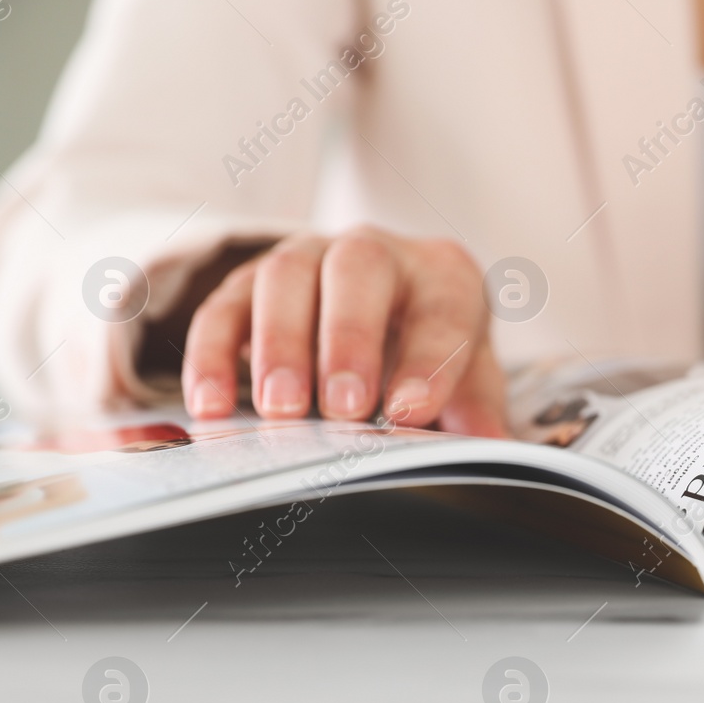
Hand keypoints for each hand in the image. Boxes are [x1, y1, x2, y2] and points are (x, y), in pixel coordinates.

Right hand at [181, 227, 506, 434]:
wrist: (383, 308)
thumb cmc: (430, 345)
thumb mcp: (469, 374)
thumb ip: (477, 407)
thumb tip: (494, 451)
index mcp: (442, 274)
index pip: (442, 310)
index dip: (428, 360)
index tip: (410, 412)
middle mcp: (373, 252)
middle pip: (357, 271)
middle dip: (349, 340)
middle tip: (343, 408)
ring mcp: (306, 257)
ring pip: (284, 278)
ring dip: (278, 346)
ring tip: (279, 412)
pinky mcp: (249, 282)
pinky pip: (224, 307)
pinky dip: (211, 356)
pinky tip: (209, 407)